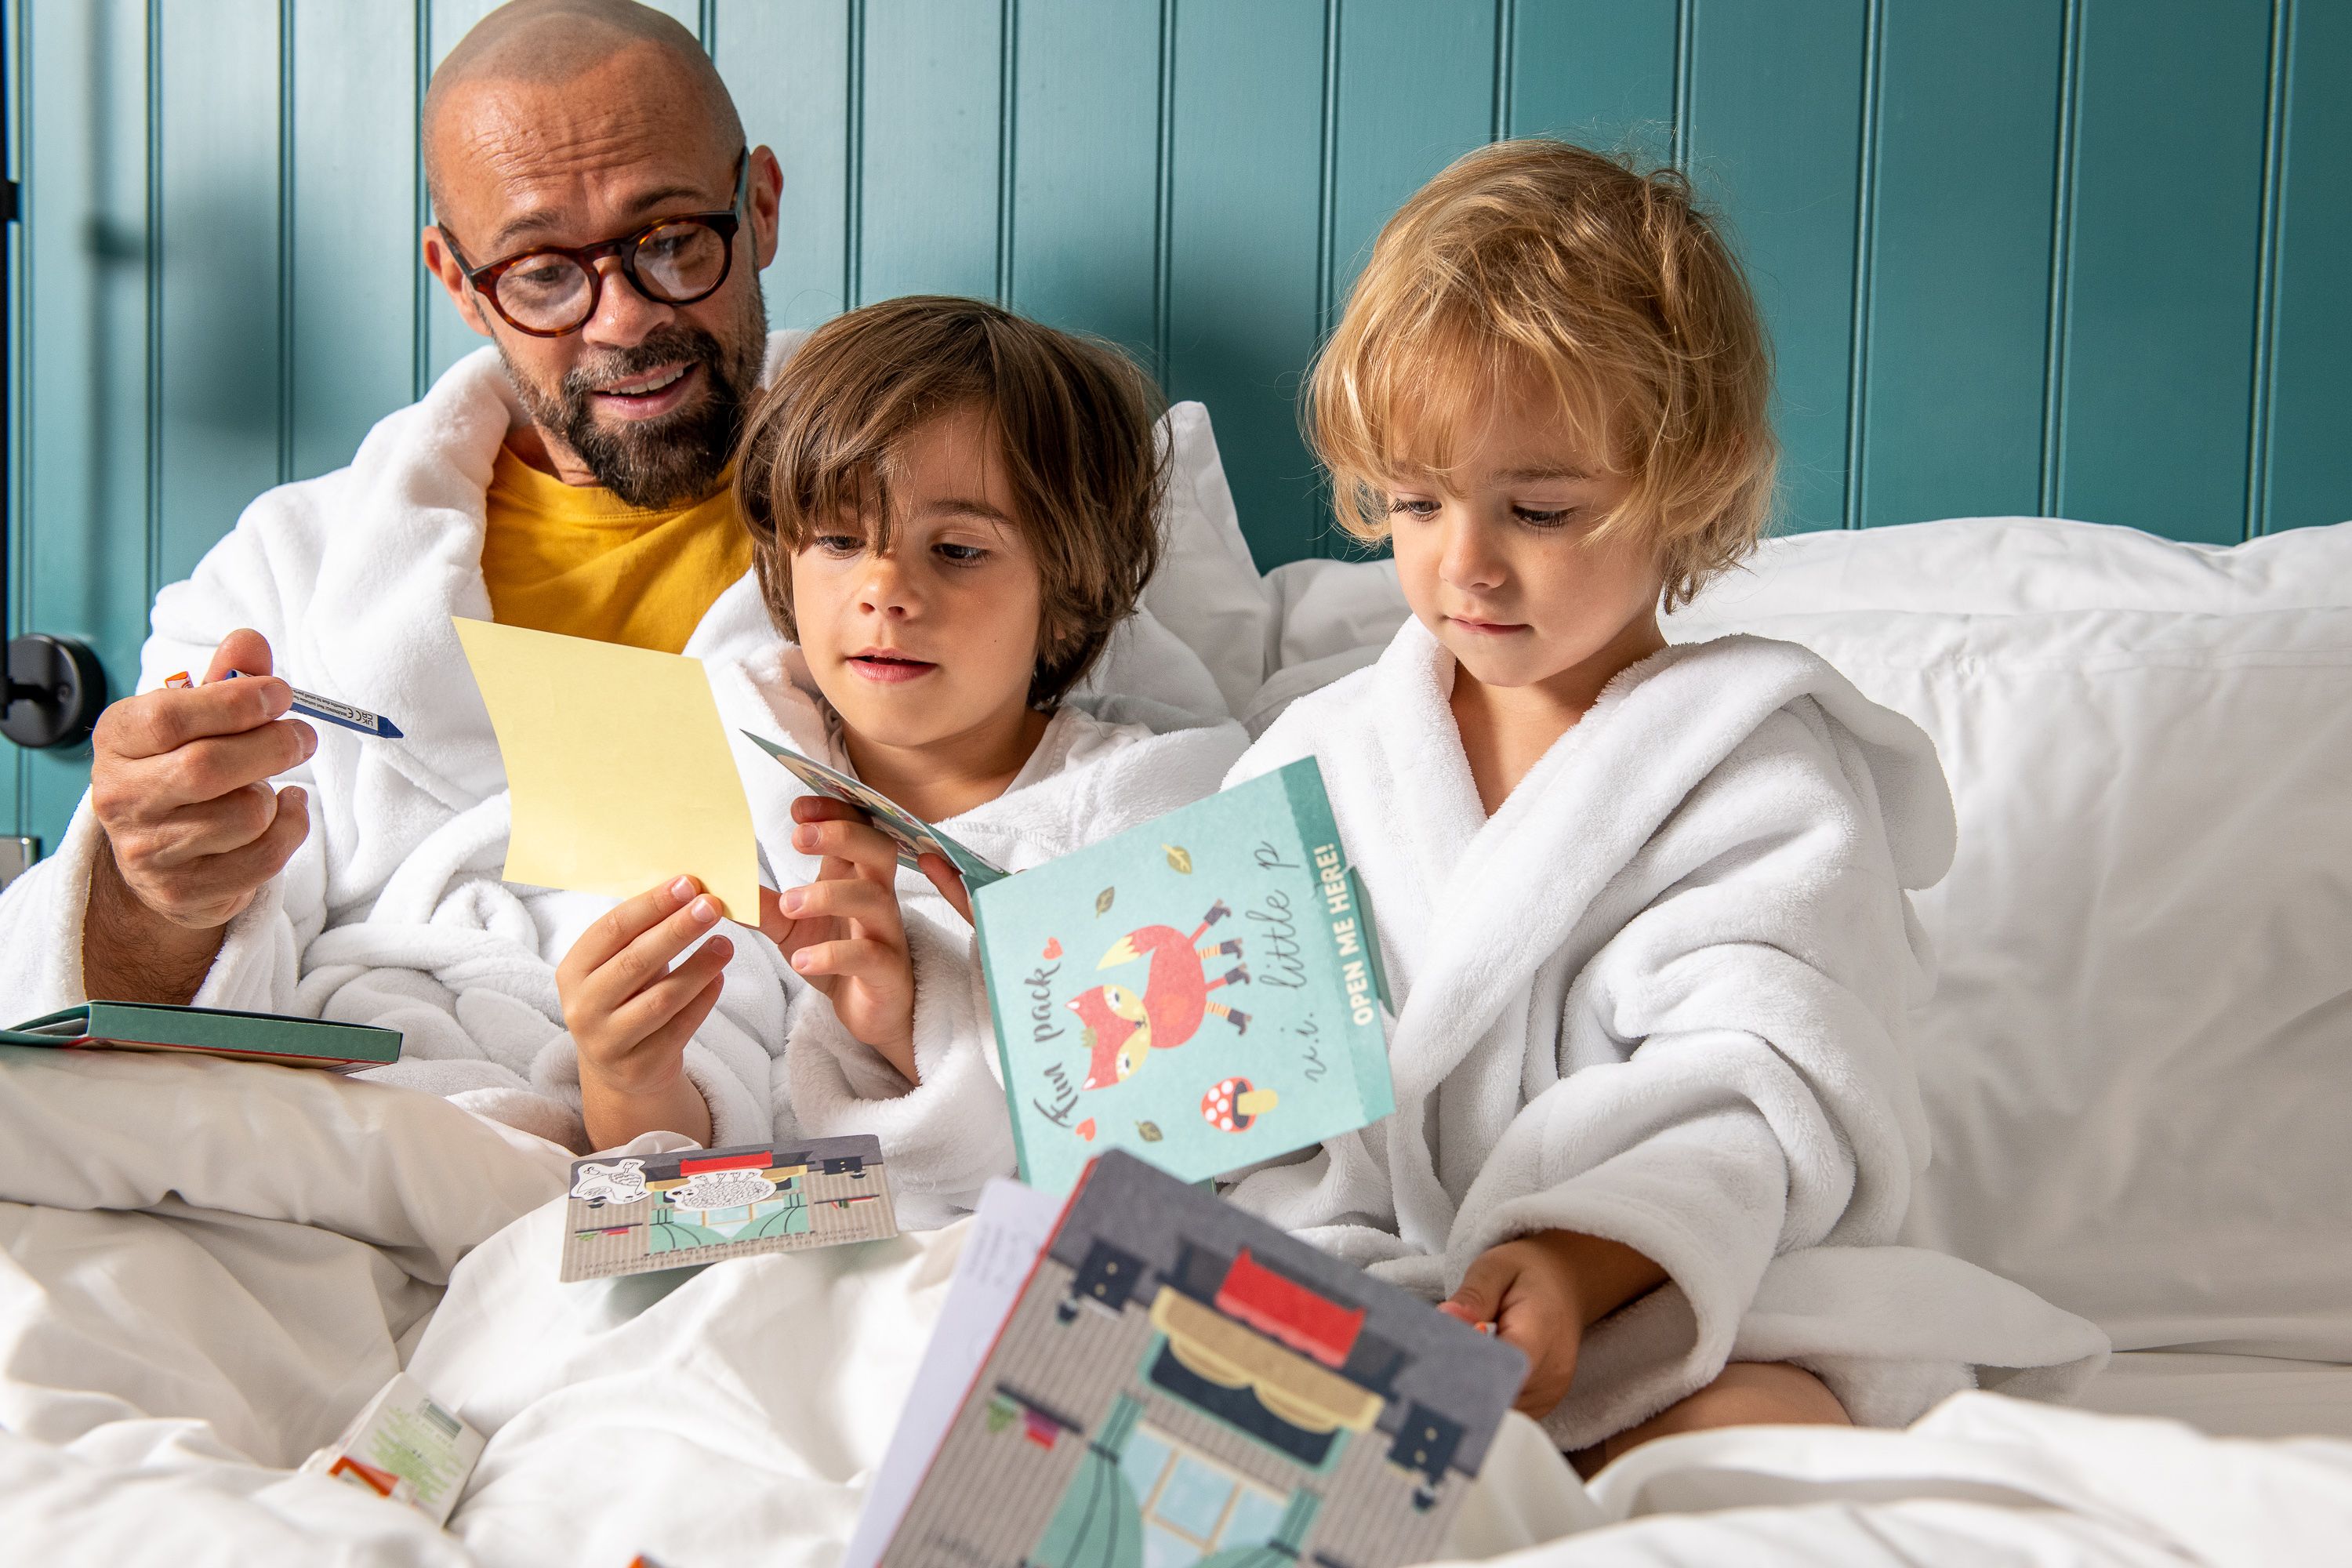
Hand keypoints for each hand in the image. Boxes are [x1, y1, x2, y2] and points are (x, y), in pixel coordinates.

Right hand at [90, 629, 314, 930]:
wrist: (159, 858)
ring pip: (244, 815)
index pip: (170, 718)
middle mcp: (121, 796)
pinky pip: (263, 857)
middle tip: (302, 736)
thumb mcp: (196, 718)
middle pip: (208, 767)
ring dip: (274, 795)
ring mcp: (148, 850)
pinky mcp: (183, 891)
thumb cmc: (183, 771)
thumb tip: (249, 641)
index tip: (280, 694)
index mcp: (118, 740)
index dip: (235, 702)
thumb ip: (226, 680)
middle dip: (272, 745)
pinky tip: (283, 813)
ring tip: (268, 785)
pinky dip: (290, 829)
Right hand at [556, 875, 728, 1146]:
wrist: (621, 1068)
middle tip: (712, 906)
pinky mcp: (639, 1066)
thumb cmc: (625, 998)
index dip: (651, 905)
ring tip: (726, 943)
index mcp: (572, 971)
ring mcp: (608, 1041)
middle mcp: (583, 1007)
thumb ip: (642, 932)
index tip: (688, 883)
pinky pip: (680, 1028)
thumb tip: (686, 887)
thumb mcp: (618, 965)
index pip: (612, 929)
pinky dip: (703, 1000)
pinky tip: (720, 977)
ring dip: (698, 967)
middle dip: (677, 930)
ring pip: (661, 998)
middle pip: (635, 961)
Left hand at [758, 796, 932, 1081]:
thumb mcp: (793, 927)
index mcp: (857, 878)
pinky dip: (832, 955)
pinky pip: (867, 955)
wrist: (873, 1012)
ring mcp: (886, 933)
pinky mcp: (887, 971)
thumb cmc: (838, 958)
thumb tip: (720, 886)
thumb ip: (765, 905)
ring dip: (828, 895)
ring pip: (873, 898)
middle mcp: (877, 897)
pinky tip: (801, 960)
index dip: (835, 811)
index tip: (798, 808)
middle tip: (797, 839)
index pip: (860, 827)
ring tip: (789, 904)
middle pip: (879, 850)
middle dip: (842, 835)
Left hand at [1439, 1231, 1667, 1417]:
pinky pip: (1511, 1414)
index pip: (1504, 1366)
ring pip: (1503, 1412)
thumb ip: (1473, 1295)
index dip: (1468, 1370)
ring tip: (1447, 1373)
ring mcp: (1551, 1392)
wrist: (1565, 1283)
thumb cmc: (1526, 1274)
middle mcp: (1552, 1370)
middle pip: (1500, 1396)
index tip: (1436, 1364)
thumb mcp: (1495, 1268)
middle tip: (1428, 1372)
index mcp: (1540, 1330)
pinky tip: (1469, 1381)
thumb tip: (1445, 1317)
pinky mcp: (1545, 1403)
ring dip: (1473, 1398)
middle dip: (1462, 1388)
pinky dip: (1486, 1402)